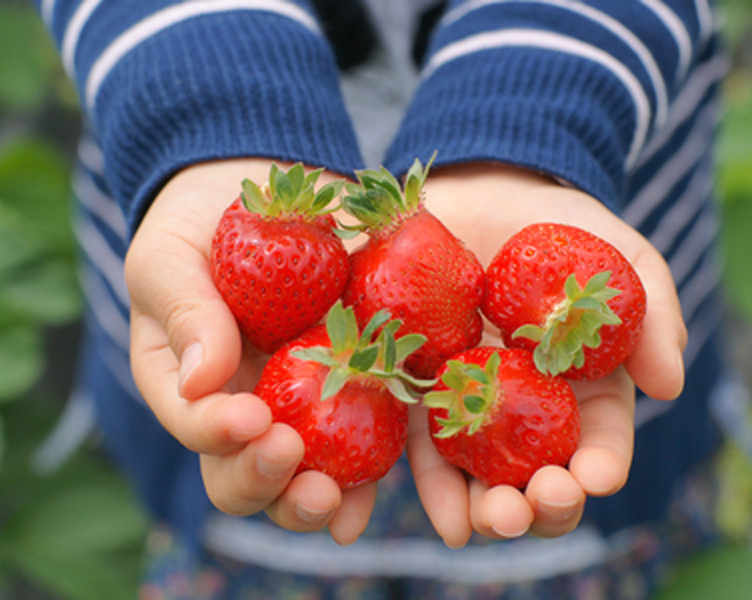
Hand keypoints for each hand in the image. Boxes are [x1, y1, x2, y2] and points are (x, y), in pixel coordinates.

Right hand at [125, 159, 372, 544]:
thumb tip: (202, 382)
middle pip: (241, 474)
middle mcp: (241, 407)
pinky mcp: (350, 386)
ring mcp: (297, 404)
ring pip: (299, 476)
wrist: (263, 200)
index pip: (195, 425)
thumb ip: (185, 311)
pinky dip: (370, 465)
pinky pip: (361, 436)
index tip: (251, 417)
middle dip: (263, 481)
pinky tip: (382, 474)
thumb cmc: (199, 228)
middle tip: (291, 459)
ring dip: (314, 498)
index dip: (219, 432)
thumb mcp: (171, 258)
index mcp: (187, 384)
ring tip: (336, 499)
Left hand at [407, 163, 686, 547]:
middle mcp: (531, 405)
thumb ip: (653, 312)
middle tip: (537, 502)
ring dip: (491, 510)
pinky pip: (428, 445)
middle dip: (546, 504)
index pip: (600, 440)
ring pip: (486, 476)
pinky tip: (447, 520)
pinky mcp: (425, 390)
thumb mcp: (622, 255)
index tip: (593, 478)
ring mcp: (476, 402)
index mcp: (585, 385)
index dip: (601, 467)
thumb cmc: (559, 227)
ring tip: (490, 521)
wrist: (481, 192)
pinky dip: (437, 487)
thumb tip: (670, 386)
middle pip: (544, 473)